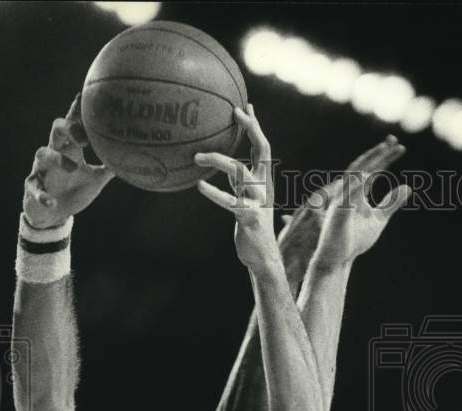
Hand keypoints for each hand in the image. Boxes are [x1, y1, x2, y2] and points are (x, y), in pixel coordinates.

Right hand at [23, 95, 113, 228]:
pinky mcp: (33, 188)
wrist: (54, 214)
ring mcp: (42, 170)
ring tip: (73, 168)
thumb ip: (109, 168)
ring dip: (57, 158)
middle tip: (83, 138)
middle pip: (56, 130)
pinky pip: (34, 188)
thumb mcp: (95, 180)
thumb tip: (132, 158)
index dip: (77, 111)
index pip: (73, 125)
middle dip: (68, 128)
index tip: (84, 98)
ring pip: (42, 153)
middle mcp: (54, 154)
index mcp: (70, 150)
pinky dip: (42, 194)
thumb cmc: (75, 191)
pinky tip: (51, 202)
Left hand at [194, 105, 277, 273]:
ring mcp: (258, 201)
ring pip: (240, 171)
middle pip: (262, 149)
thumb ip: (240, 176)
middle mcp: (264, 186)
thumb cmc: (250, 222)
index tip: (244, 105)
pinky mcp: (249, 217)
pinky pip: (229, 202)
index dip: (254, 125)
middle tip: (234, 112)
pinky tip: (200, 186)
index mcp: (264, 179)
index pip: (263, 146)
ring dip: (218, 160)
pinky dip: (214, 193)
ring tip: (197, 157)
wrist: (262, 254)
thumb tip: (222, 158)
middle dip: (251, 128)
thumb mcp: (246, 195)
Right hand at [278, 137, 408, 272]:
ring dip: (368, 164)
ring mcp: (340, 202)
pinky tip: (367, 177)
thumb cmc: (354, 240)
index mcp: (356, 192)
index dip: (385, 157)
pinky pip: (345, 198)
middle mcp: (347, 192)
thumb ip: (391, 203)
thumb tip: (408, 187)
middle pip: (363, 167)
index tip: (400, 147)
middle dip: (377, 153)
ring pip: (353, 178)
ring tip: (383, 152)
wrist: (336, 260)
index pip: (372, 169)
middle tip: (393, 141)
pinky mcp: (336, 215)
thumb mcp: (378, 220)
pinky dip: (355, 187)